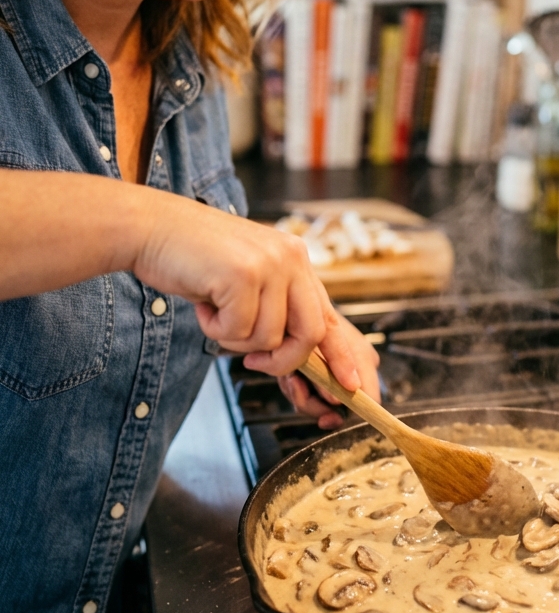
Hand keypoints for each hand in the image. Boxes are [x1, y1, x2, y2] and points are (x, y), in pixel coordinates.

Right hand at [130, 192, 379, 408]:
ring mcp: (269, 264)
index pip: (329, 315)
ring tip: (216, 309)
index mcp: (296, 259)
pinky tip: (204, 302)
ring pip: (270, 338)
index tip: (352, 384)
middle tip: (253, 361)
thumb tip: (297, 356)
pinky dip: (216, 329)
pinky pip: (240, 331)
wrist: (151, 228)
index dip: (342, 355)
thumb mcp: (247, 278)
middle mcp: (291, 258)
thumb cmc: (193, 259)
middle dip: (284, 360)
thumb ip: (275, 307)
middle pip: (311, 333)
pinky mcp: (243, 274)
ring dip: (236, 339)